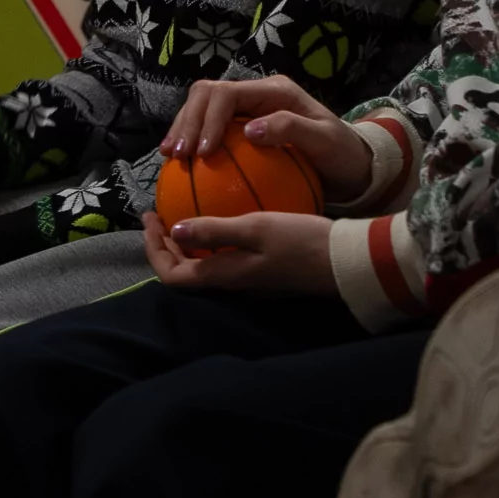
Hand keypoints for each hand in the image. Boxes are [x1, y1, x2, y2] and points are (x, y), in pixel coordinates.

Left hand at [142, 208, 336, 295]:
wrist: (348, 262)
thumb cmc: (302, 242)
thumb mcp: (256, 228)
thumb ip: (215, 231)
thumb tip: (174, 230)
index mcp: (225, 276)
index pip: (173, 276)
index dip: (153, 250)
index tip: (149, 218)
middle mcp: (233, 283)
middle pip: (185, 272)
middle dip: (165, 244)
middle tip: (160, 214)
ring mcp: (250, 280)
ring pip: (205, 266)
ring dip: (188, 243)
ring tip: (183, 214)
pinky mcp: (266, 272)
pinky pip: (227, 259)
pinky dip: (213, 240)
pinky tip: (224, 216)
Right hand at [160, 76, 373, 202]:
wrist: (350, 164)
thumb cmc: (341, 154)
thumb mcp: (326, 141)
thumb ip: (291, 129)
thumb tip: (250, 130)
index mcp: (274, 90)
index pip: (227, 94)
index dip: (207, 119)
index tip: (201, 151)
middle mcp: (255, 94)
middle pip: (205, 94)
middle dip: (186, 121)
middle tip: (178, 154)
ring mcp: (245, 109)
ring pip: (199, 107)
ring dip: (182, 129)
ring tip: (171, 157)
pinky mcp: (238, 126)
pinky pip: (206, 128)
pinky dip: (190, 142)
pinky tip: (180, 164)